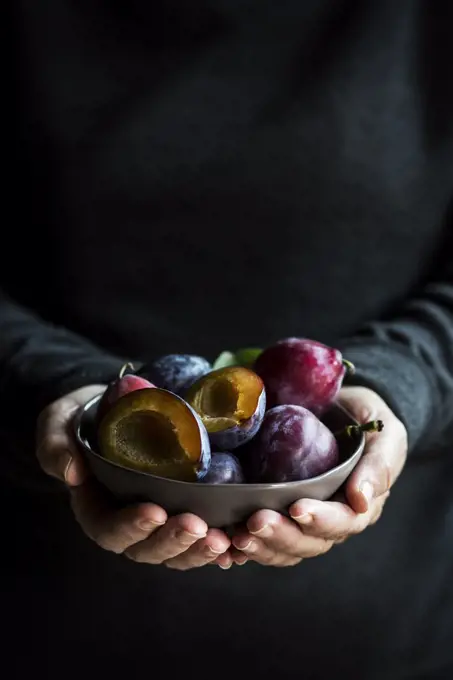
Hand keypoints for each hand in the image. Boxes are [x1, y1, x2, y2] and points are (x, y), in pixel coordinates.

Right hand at [36, 385, 231, 569]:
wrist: (118, 408)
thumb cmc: (85, 418)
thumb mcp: (60, 422)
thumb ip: (56, 444)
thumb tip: (72, 472)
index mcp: (95, 508)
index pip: (109, 529)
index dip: (130, 526)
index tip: (154, 511)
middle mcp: (127, 523)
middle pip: (147, 548)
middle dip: (173, 541)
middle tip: (197, 526)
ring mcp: (158, 522)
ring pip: (176, 551)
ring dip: (199, 550)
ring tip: (222, 539)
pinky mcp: (184, 512)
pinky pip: (199, 539)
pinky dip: (218, 547)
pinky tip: (239, 544)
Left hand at [230, 386, 407, 566]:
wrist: (338, 408)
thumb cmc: (367, 420)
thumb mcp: (385, 433)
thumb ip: (380, 463)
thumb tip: (362, 499)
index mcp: (358, 505)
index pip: (343, 522)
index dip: (321, 519)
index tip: (298, 508)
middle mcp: (329, 520)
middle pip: (308, 542)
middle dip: (282, 535)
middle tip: (256, 522)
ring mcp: (300, 520)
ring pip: (283, 547)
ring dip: (259, 546)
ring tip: (236, 537)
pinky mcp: (276, 513)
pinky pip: (261, 539)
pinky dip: (242, 547)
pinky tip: (223, 546)